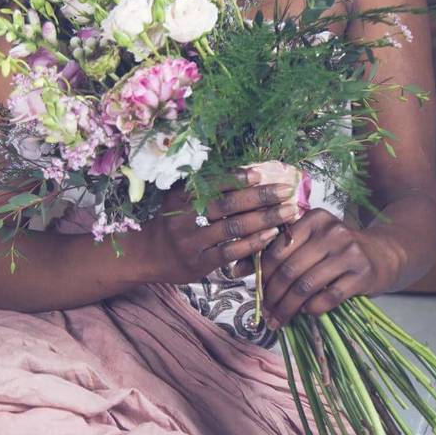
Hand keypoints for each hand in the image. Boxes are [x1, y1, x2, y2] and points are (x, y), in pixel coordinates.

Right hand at [143, 169, 300, 284]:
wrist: (147, 254)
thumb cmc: (174, 221)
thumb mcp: (180, 199)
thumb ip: (206, 187)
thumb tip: (248, 174)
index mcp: (181, 196)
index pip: (213, 184)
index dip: (237, 178)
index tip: (261, 174)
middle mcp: (184, 217)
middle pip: (227, 204)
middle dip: (260, 197)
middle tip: (286, 191)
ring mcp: (191, 241)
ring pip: (232, 228)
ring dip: (264, 219)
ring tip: (288, 212)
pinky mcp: (199, 262)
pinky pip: (230, 251)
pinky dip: (252, 243)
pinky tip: (271, 235)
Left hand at [235, 209, 386, 329]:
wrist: (384, 254)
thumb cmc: (337, 249)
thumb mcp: (308, 243)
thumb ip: (275, 251)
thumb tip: (236, 270)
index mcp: (313, 218)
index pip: (277, 248)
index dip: (262, 274)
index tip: (254, 293)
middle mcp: (331, 231)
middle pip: (289, 269)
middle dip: (272, 296)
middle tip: (265, 313)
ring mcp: (349, 252)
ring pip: (306, 286)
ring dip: (288, 308)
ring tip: (278, 320)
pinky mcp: (363, 274)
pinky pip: (329, 297)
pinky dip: (312, 309)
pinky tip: (304, 314)